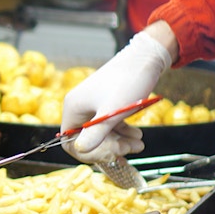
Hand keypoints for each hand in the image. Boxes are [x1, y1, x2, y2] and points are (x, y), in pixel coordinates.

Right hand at [60, 30, 173, 162]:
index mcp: (73, 108)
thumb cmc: (127, 82)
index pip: (69, 142)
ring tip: (139, 142)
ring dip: (119, 142)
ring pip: (101, 134)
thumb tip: (80, 150)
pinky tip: (137, 135)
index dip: (88, 152)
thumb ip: (96, 133)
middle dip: (109, 147)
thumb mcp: (112, 111)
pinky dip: (122, 133)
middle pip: (87, 140)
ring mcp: (92, 106)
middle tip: (130, 148)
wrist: (145, 58)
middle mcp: (79, 108)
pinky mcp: (105, 105)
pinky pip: (109, 126)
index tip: (110, 155)